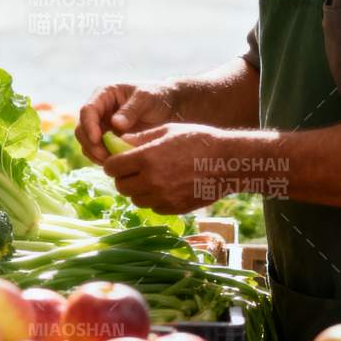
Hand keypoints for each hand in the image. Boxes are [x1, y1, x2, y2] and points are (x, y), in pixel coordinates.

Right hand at [77, 82, 176, 163]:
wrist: (168, 108)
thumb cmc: (157, 97)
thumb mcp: (146, 98)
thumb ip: (131, 110)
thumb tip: (116, 124)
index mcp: (104, 95)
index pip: (87, 110)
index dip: (89, 126)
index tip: (98, 140)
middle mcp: (98, 111)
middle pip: (82, 129)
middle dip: (91, 144)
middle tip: (106, 157)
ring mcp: (101, 126)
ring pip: (87, 143)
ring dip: (95, 154)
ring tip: (113, 162)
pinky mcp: (107, 140)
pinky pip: (97, 152)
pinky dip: (102, 159)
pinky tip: (116, 163)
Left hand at [103, 123, 228, 213]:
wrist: (228, 162)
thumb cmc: (198, 140)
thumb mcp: (167, 131)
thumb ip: (140, 138)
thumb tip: (119, 142)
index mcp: (146, 158)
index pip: (112, 167)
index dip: (112, 164)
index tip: (118, 161)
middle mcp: (151, 180)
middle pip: (121, 186)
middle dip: (123, 178)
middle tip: (132, 171)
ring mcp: (163, 197)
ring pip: (136, 200)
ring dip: (138, 191)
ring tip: (149, 179)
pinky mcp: (175, 208)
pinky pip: (153, 208)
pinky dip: (154, 200)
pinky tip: (165, 187)